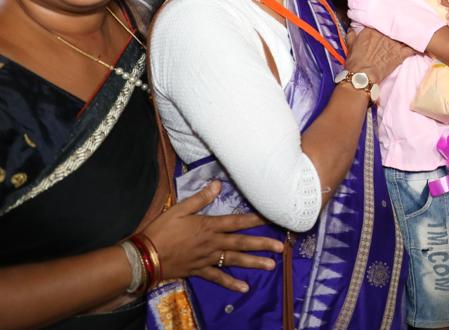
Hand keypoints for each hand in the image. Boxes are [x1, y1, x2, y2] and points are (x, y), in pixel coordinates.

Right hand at [143, 181, 283, 292]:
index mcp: (208, 226)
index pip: (236, 221)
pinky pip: (218, 278)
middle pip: (241, 242)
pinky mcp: (199, 271)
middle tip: (280, 247)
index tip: (271, 218)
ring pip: (234, 260)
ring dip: (253, 262)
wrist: (145, 256)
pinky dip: (231, 283)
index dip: (255, 219)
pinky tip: (244, 287)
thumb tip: (218, 184)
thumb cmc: (161, 230)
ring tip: (271, 265)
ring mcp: (207, 258)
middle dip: (262, 244)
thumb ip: (200, 198)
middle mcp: (212, 243)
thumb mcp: (179, 209)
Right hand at [345, 27, 414, 83]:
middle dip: (396, 27)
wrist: (362, 75)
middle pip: (394, 26)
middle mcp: (384, 34)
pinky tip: (419, 45)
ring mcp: (393, 43)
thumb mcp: (350, 45)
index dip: (385, 23)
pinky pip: (412, 48)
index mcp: (372, 30)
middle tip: (400, 27)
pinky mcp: (400, 54)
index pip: (381, 21)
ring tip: (412, 33)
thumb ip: (352, 34)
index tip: (387, 24)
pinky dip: (416, 47)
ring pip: (404, 35)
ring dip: (407, 35)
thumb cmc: (355, 61)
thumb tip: (353, 29)